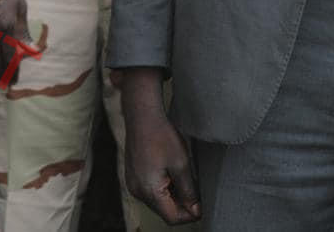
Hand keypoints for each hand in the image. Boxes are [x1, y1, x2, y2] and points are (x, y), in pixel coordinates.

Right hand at [120, 68, 200, 224]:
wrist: (142, 116)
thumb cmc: (161, 137)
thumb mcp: (182, 165)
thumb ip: (189, 192)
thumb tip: (195, 210)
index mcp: (149, 191)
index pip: (171, 218)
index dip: (189, 216)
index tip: (201, 206)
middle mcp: (137, 190)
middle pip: (163, 211)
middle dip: (181, 205)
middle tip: (195, 191)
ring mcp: (132, 183)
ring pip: (157, 201)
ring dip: (172, 196)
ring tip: (183, 177)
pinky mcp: (132, 175)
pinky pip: (150, 190)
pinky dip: (163, 187)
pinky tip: (170, 171)